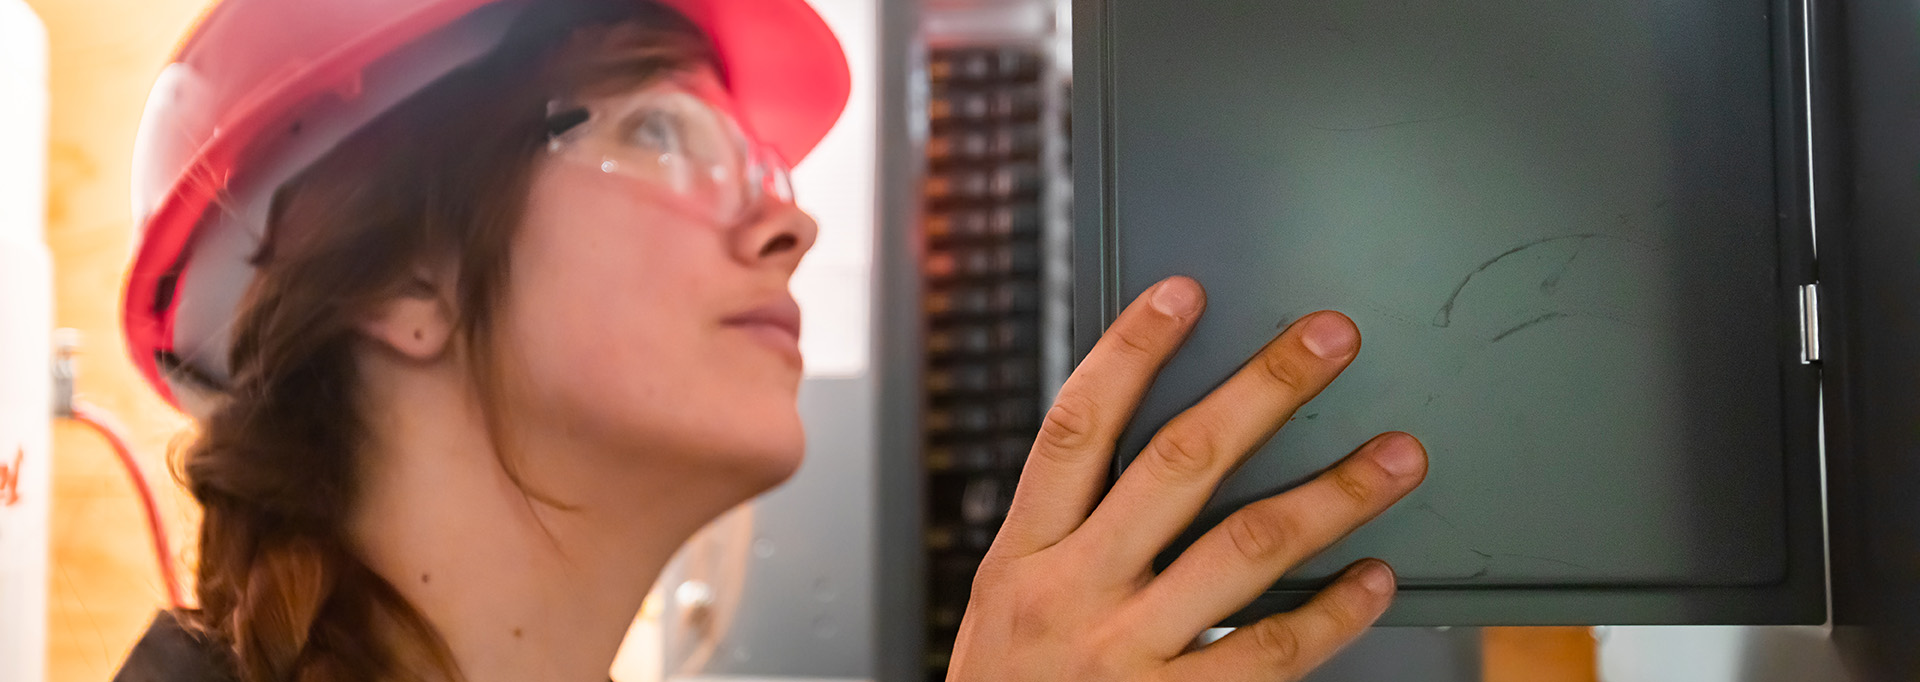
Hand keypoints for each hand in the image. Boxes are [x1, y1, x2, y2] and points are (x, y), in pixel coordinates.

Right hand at [948, 276, 1427, 681]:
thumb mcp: (1004, 605)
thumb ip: (1065, 534)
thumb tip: (1134, 452)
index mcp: (1023, 554)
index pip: (1075, 429)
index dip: (1130, 353)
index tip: (1185, 295)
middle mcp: (1074, 592)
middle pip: (1178, 465)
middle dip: (1262, 391)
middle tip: (1328, 342)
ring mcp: (1127, 655)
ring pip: (1245, 550)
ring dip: (1333, 495)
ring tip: (1396, 456)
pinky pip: (1271, 656)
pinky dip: (1334, 615)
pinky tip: (1375, 580)